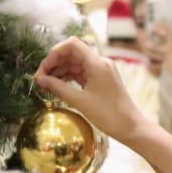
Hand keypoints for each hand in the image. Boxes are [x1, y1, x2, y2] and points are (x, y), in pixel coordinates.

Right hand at [35, 38, 149, 144]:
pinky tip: (57, 87)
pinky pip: (81, 73)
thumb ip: (59, 88)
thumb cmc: (109, 115)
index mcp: (97, 63)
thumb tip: (40, 80)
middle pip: (71, 53)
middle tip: (40, 80)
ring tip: (45, 86)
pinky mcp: (101, 80)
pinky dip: (68, 78)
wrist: (131, 127)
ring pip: (75, 64)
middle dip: (54, 64)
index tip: (44, 69)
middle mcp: (100, 62)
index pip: (72, 44)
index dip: (54, 53)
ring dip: (59, 72)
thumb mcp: (80, 102)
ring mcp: (101, 71)